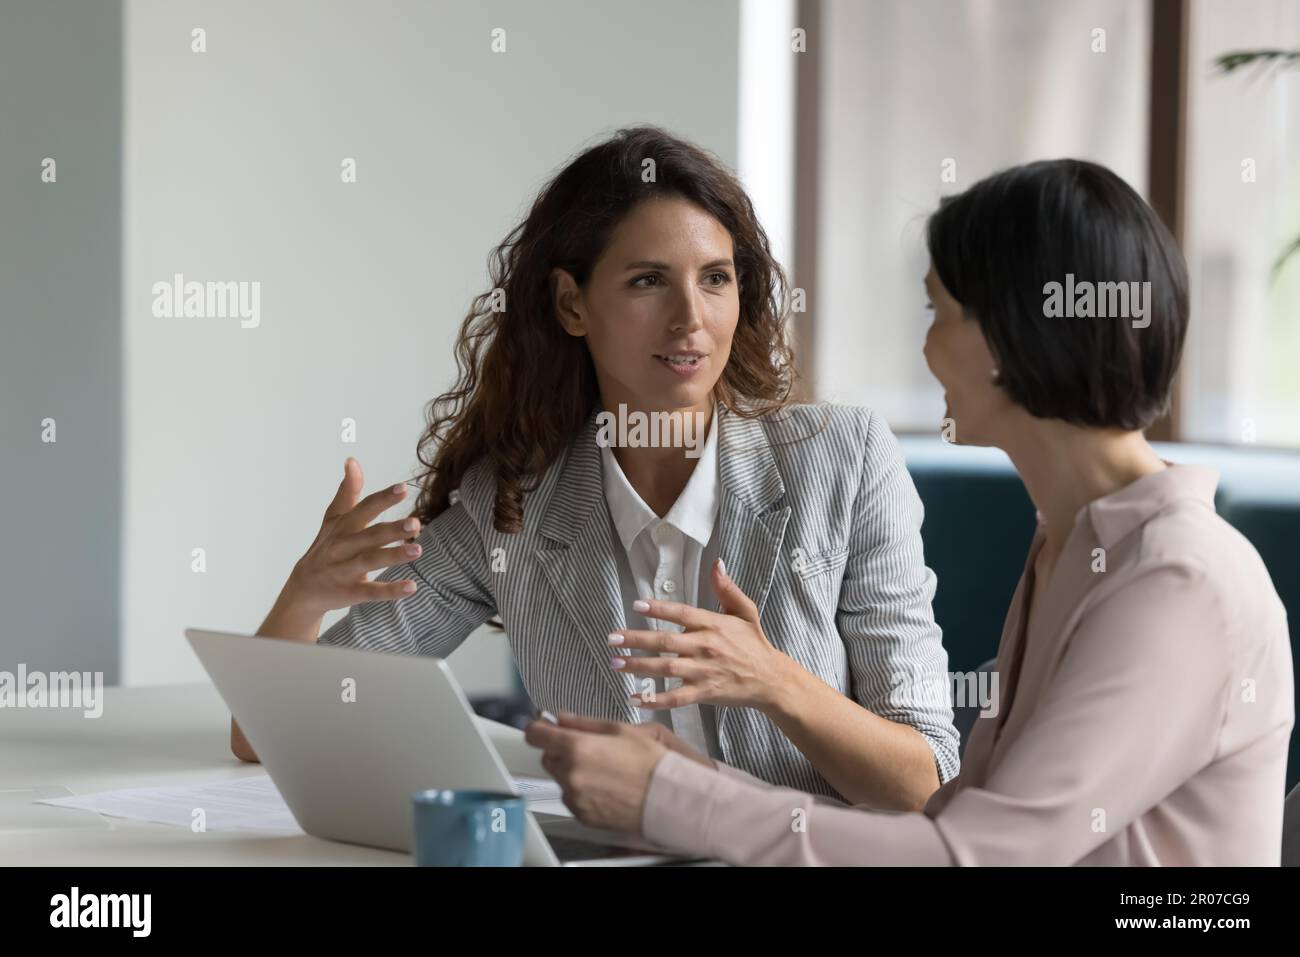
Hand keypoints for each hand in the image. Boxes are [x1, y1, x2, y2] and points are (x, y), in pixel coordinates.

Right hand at [280, 458, 423, 616]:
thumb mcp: (334, 519)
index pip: (365, 509)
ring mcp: (345, 570)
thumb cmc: (325, 547)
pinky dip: (391, 590)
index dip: (383, 498)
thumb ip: (347, 491)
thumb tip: (352, 460)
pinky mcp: (349, 592)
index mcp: (343, 526)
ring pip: (370, 561)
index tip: (404, 488)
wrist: (302, 589)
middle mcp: (343, 546)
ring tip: (418, 550)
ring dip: (393, 556)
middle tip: (416, 523)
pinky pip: (371, 592)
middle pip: (370, 535)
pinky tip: (412, 587)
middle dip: (392, 529)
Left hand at [524, 712, 670, 832]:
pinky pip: (572, 798)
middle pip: (547, 757)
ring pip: (560, 778)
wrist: (666, 797)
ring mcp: (574, 797)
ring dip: (572, 772)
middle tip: (588, 749)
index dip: (540, 728)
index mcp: (576, 747)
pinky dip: (582, 792)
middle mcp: (570, 774)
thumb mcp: (620, 730)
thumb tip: (561, 718)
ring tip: (603, 771)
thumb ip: (584, 723)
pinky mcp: (582, 815)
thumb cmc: (649, 762)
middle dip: (561, 750)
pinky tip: (605, 787)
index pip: (535, 735)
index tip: (545, 728)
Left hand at [610, 559, 793, 712]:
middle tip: (612, 638)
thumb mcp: (746, 612)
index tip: (636, 605)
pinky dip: (654, 699)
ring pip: (666, 668)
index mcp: (713, 625)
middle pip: (666, 641)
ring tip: (615, 663)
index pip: (681, 613)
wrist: (771, 679)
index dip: (658, 609)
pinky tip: (634, 698)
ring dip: (638, 666)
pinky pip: (675, 697)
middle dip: (636, 639)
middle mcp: (706, 647)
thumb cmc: (755, 644)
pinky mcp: (704, 693)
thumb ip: (727, 589)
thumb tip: (717, 563)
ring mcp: (704, 671)